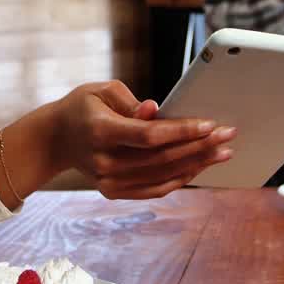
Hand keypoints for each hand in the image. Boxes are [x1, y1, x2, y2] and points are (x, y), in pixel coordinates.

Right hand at [52, 81, 235, 199]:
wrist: (55, 139)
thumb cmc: (82, 107)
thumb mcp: (101, 91)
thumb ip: (131, 101)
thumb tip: (157, 110)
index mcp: (101, 131)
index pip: (149, 135)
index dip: (182, 131)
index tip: (210, 124)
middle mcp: (105, 162)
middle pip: (162, 158)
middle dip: (200, 146)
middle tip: (228, 135)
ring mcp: (109, 181)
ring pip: (162, 176)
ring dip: (196, 164)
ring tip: (222, 152)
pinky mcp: (114, 192)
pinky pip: (154, 189)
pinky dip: (179, 179)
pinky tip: (199, 167)